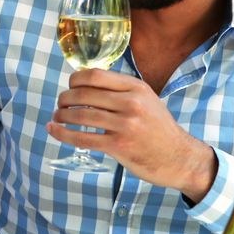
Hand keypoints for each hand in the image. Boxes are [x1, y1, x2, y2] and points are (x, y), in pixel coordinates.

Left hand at [46, 69, 216, 201]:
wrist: (179, 158)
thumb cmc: (159, 129)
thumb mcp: (147, 99)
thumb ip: (122, 91)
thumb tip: (87, 84)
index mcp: (136, 87)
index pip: (95, 75)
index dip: (75, 80)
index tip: (70, 87)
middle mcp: (130, 102)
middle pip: (83, 94)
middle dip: (64, 98)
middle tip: (60, 104)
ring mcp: (125, 124)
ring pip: (80, 115)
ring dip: (61, 116)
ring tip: (56, 117)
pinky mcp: (118, 146)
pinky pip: (82, 138)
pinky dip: (63, 134)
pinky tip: (54, 131)